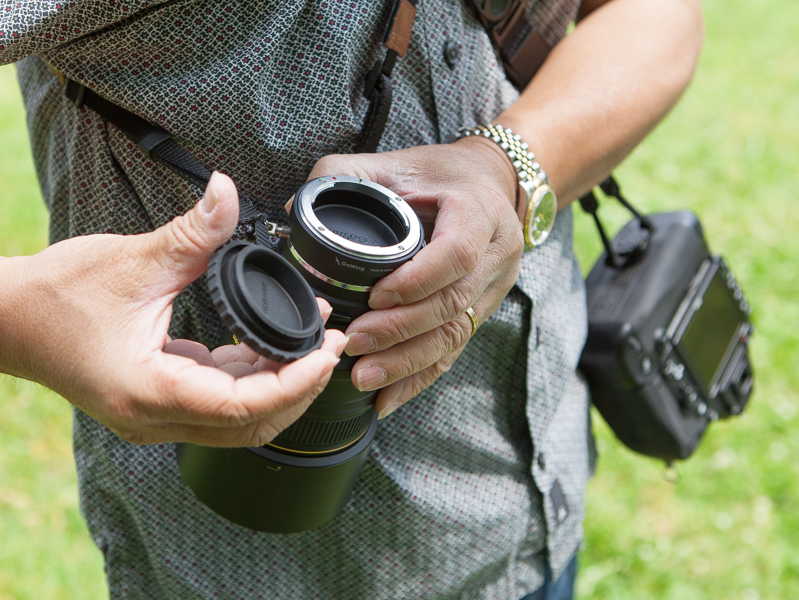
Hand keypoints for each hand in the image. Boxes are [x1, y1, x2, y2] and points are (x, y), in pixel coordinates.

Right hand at [0, 173, 345, 446]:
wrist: (9, 320)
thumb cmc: (58, 295)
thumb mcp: (132, 261)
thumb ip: (192, 234)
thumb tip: (228, 191)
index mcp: (150, 390)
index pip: (242, 406)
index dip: (295, 383)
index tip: (326, 352)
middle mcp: (156, 417)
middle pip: (251, 424)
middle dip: (300, 388)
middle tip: (331, 345)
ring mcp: (157, 416)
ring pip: (239, 421)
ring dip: (280, 386)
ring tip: (311, 344)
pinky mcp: (160, 404)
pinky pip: (220, 404)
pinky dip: (252, 380)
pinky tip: (270, 347)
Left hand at [302, 137, 523, 418]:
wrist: (489, 183)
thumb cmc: (437, 172)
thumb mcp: (391, 162)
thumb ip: (343, 178)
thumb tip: (292, 213)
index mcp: (478, 212)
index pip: (457, 253)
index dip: (418, 280)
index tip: (376, 295)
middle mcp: (495, 254)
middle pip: (453, 304)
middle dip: (401, 330)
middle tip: (354, 344)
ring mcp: (492, 288)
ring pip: (455, 335)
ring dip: (407, 362)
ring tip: (364, 377)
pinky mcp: (481, 311)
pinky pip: (453, 351)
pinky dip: (419, 377)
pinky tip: (388, 397)